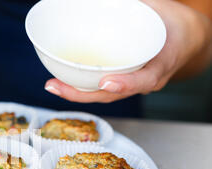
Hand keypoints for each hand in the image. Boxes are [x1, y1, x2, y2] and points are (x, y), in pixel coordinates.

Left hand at [44, 0, 211, 102]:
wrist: (181, 38)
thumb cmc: (170, 24)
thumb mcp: (159, 11)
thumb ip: (138, 3)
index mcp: (159, 66)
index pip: (143, 80)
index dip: (125, 84)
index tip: (106, 83)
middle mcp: (142, 80)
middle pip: (111, 94)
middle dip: (82, 94)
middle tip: (56, 86)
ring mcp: (129, 83)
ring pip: (101, 94)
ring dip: (75, 92)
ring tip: (52, 85)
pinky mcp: (119, 80)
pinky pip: (99, 86)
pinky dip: (80, 85)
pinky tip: (61, 79)